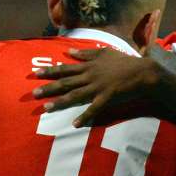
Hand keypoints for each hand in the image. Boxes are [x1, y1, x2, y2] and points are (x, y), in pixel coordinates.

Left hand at [33, 48, 160, 126]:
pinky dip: (84, 117)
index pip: (65, 68)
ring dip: (60, 102)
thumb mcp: (104, 53)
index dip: (50, 71)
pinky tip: (75, 124)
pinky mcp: (106, 98)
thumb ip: (85, 53)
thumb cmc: (124, 61)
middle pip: (66, 82)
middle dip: (49, 87)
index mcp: (88, 66)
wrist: (142, 72)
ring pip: (75, 96)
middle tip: (34, 93)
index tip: (36, 73)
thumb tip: (69, 51)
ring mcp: (97, 88)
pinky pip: (93, 109)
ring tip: (46, 107)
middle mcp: (90, 77)